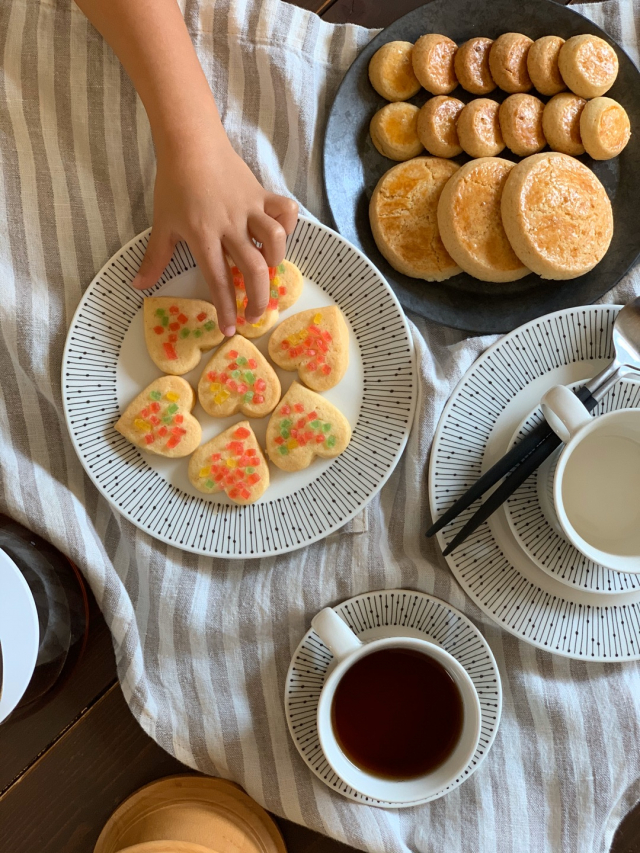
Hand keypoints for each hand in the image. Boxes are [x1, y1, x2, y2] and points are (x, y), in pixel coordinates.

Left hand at [131, 129, 297, 336]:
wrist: (190, 143)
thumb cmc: (174, 184)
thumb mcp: (162, 224)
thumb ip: (154, 258)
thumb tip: (138, 286)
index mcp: (203, 236)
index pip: (218, 280)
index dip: (226, 308)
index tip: (231, 329)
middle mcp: (229, 226)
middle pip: (253, 269)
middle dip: (258, 298)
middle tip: (256, 315)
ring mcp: (249, 208)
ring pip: (275, 239)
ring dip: (275, 260)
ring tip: (267, 268)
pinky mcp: (261, 194)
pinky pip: (284, 210)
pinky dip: (287, 225)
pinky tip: (277, 234)